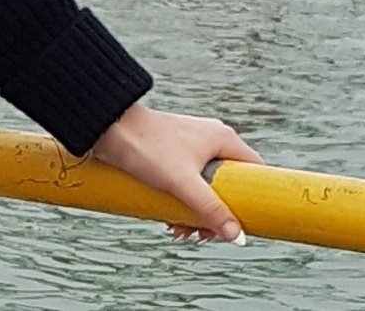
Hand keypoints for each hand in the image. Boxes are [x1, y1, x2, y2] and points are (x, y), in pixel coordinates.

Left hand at [90, 101, 260, 242]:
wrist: (109, 128)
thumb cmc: (147, 147)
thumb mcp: (183, 183)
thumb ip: (211, 210)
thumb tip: (237, 237)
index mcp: (224, 139)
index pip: (255, 171)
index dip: (254, 200)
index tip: (243, 224)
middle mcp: (212, 141)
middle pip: (229, 186)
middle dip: (216, 214)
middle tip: (201, 234)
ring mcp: (192, 147)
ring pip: (206, 188)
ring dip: (197, 213)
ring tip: (179, 231)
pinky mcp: (174, 156)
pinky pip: (189, 185)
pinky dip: (183, 203)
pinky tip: (169, 219)